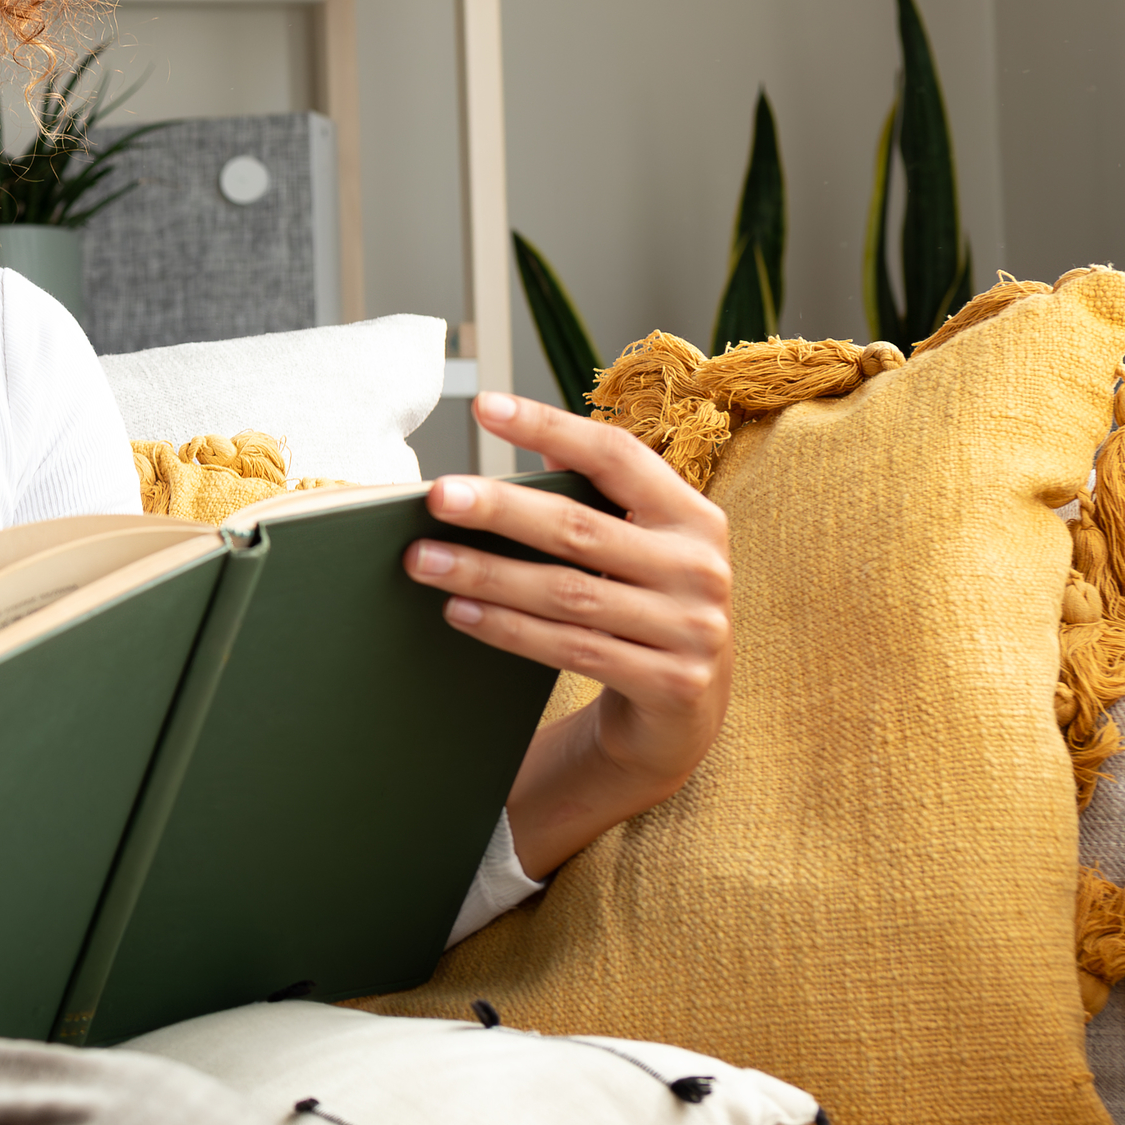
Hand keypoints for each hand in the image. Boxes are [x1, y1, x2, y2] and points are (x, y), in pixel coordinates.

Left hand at [405, 391, 733, 878]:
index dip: (549, 426)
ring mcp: (691, 630)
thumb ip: (603, 499)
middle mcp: (701, 568)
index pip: (616, 457)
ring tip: (423, 561)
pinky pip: (571, 649)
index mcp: (693, 517)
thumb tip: (544, 445)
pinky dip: (509, 629)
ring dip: (486, 574)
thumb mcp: (640, 550)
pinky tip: (459, 612)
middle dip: (500, 509)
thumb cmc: (645, 612)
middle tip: (437, 496)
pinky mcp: (670, 685)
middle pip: (580, 528)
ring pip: (567, 593)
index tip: (485, 406)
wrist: (684, 718)